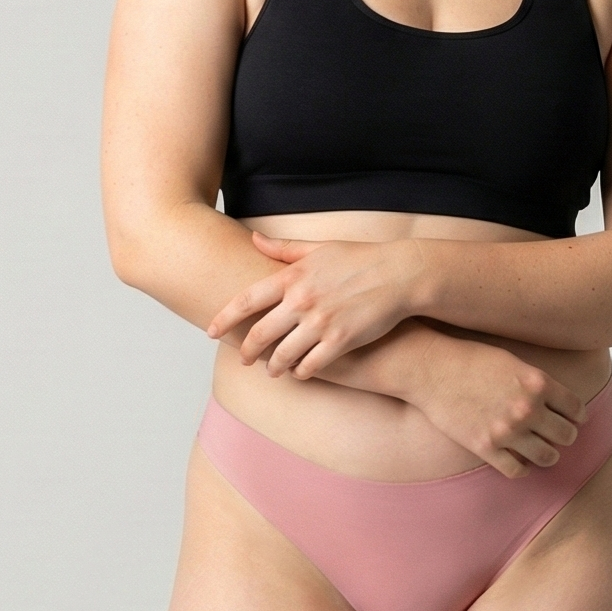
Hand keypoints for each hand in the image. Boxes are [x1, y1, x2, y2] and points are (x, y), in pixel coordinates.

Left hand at [204, 233, 422, 376]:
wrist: (400, 274)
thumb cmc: (360, 258)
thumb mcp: (319, 248)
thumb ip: (283, 249)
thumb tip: (254, 238)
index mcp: (292, 277)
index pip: (246, 301)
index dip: (224, 319)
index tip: (211, 332)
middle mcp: (301, 301)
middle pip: (260, 334)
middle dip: (247, 351)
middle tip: (244, 360)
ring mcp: (321, 322)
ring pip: (283, 355)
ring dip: (274, 367)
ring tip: (272, 371)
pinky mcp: (341, 340)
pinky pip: (311, 365)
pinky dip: (301, 372)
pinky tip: (300, 373)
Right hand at [406, 335, 588, 477]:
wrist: (430, 368)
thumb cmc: (468, 358)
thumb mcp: (512, 360)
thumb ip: (536, 380)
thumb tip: (554, 399)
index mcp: (538, 383)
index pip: (576, 408)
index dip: (578, 416)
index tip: (574, 419)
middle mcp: (528, 409)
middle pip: (566, 435)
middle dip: (565, 435)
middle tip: (559, 436)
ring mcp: (507, 431)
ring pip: (547, 457)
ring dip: (548, 455)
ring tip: (544, 452)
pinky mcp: (486, 447)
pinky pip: (517, 470)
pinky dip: (523, 469)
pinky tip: (521, 463)